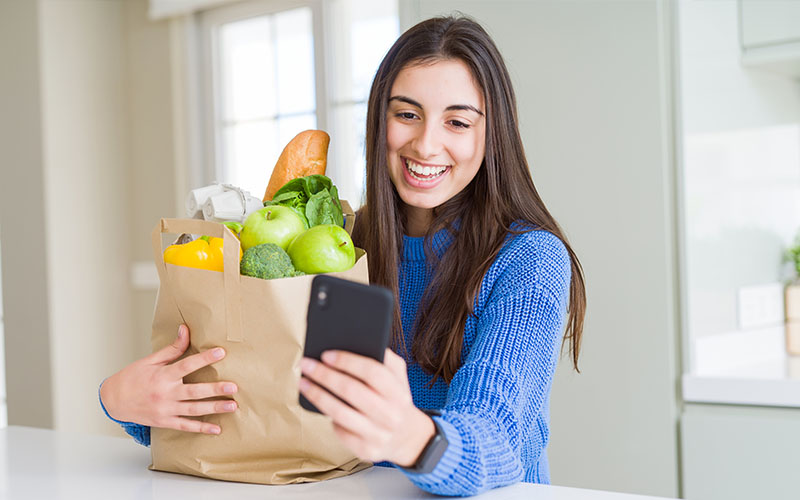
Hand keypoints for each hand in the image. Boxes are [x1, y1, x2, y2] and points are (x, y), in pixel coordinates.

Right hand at [100, 324, 237, 434]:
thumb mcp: (150, 360)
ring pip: (194, 409)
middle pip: (194, 391)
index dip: (204, 358)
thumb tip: (185, 329)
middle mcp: (165, 394)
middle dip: (215, 389)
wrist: (113, 401)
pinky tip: (217, 428)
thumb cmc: (132, 377)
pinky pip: (186, 426)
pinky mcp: (164, 421)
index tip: (221, 352)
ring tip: (232, 405)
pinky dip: (201, 428)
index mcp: (162, 376)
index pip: (186, 365)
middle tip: (233, 387)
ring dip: (214, 408)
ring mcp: (165, 409)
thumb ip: (172, 348)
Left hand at [298, 349, 434, 466]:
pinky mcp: (366, 450)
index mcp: (399, 393)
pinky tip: (319, 404)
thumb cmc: (395, 400)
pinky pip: (340, 430)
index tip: (326, 355)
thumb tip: (355, 343)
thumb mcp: (399, 377)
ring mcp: (378, 434)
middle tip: (307, 365)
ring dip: (318, 395)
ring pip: (341, 413)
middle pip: (352, 391)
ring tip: (304, 383)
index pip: (373, 372)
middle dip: (325, 376)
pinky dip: (328, 416)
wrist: (407, 437)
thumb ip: (384, 358)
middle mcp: (390, 415)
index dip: (347, 362)